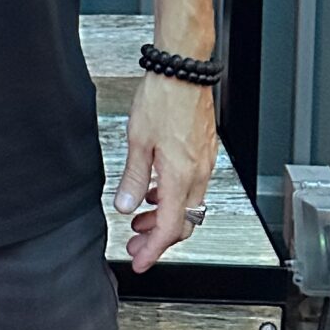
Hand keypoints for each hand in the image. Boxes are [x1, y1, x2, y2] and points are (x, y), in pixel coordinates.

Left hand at [114, 74, 217, 272]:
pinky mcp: (205, 152)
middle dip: (159, 239)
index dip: (154, 250)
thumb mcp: (138, 139)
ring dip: (166, 218)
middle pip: (183, 223)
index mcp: (181, 176)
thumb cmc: (164, 97)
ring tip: (140, 219)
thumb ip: (133, 178)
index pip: (170, 228)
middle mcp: (198, 173)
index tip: (139, 260)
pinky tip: (156, 191)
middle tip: (135, 243)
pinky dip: (174, 198)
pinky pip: (192, 187)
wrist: (184, 69)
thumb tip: (124, 205)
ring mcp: (204, 163)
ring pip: (189, 206)